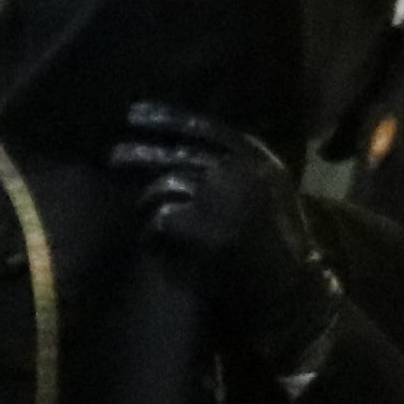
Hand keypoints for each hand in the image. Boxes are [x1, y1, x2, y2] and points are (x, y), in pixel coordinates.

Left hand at [108, 108, 338, 371]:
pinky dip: (152, 231)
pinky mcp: (203, 231)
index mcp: (256, 157)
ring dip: (147, 200)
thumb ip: (233, 162)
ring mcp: (221, 201)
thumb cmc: (277, 239)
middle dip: (138, 153)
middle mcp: (239, 172)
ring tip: (142, 211)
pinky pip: (160, 220)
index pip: (201, 126)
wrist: (292, 289)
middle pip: (176, 153)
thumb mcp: (268, 186)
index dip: (163, 117)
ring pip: (164, 186)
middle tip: (112, 156)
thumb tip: (176, 141)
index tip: (133, 114)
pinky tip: (154, 240)